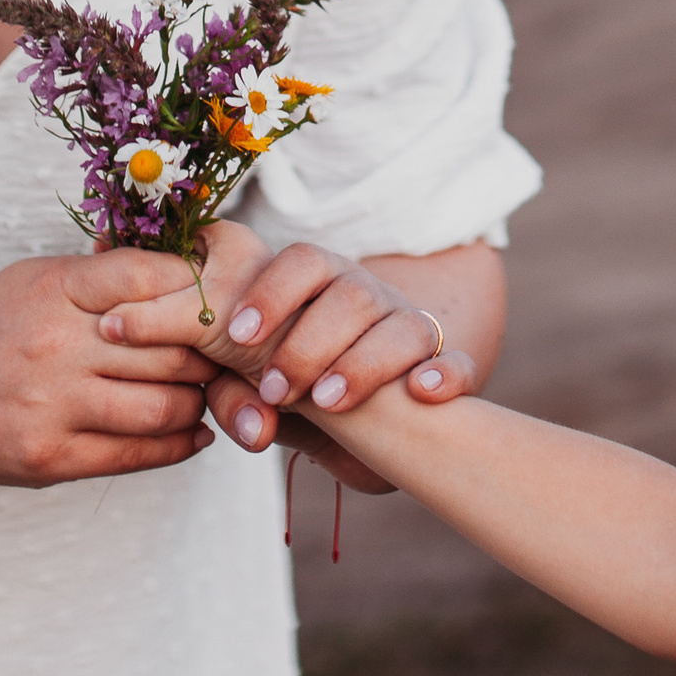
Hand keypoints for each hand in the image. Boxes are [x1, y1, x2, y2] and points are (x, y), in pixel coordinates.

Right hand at [0, 239, 218, 487]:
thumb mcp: (37, 281)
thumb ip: (104, 276)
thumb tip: (187, 270)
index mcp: (56, 291)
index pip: (150, 277)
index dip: (195, 290)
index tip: (215, 300)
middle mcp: (56, 346)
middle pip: (172, 348)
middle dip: (209, 353)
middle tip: (225, 355)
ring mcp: (53, 405)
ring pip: (166, 406)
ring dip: (198, 402)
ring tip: (203, 394)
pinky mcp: (50, 458)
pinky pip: (138, 454)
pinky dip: (179, 445)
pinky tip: (193, 432)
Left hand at [97, 230, 486, 485]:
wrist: (378, 403)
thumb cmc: (297, 379)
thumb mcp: (255, 380)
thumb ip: (229, 386)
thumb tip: (224, 413)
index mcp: (310, 282)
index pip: (292, 262)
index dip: (264, 292)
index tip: (234, 335)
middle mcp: (360, 292)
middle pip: (341, 286)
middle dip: (304, 335)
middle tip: (273, 385)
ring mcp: (404, 323)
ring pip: (394, 321)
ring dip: (358, 360)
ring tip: (325, 401)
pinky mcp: (441, 363)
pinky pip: (451, 360)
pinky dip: (441, 373)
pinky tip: (420, 395)